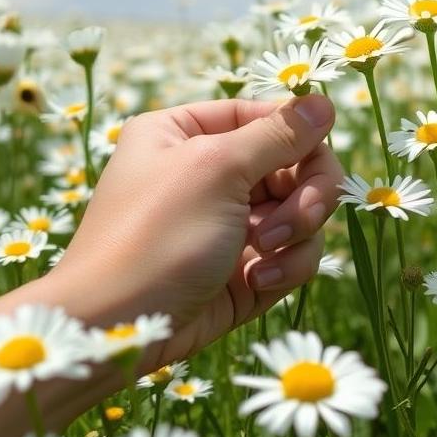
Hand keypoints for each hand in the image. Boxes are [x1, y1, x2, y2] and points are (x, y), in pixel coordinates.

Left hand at [52, 94, 340, 365]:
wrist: (113, 334)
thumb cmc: (155, 237)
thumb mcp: (216, 170)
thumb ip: (278, 135)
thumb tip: (324, 102)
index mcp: (188, 132)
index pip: (268, 117)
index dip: (300, 137)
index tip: (316, 161)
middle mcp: (211, 172)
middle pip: (297, 162)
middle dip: (304, 193)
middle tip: (299, 219)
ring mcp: (231, 222)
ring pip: (304, 209)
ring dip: (296, 231)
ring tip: (263, 254)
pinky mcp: (247, 268)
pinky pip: (295, 252)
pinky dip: (287, 266)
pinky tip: (256, 282)